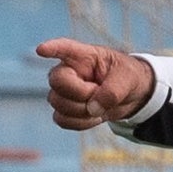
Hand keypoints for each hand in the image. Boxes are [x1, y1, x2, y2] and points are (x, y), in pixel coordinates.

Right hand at [36, 38, 155, 130]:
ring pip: (58, 104)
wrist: (130, 96)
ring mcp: (63, 91)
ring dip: (83, 111)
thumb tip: (92, 109)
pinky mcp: (64, 109)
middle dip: (81, 94)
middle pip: (57, 83)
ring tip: (100, 104)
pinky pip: (62, 120)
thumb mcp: (128, 79)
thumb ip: (112, 91)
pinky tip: (94, 116)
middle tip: (99, 91)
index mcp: (84, 56)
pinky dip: (81, 123)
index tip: (42, 50)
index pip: (64, 48)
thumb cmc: (127, 78)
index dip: (52, 48)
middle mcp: (68, 71)